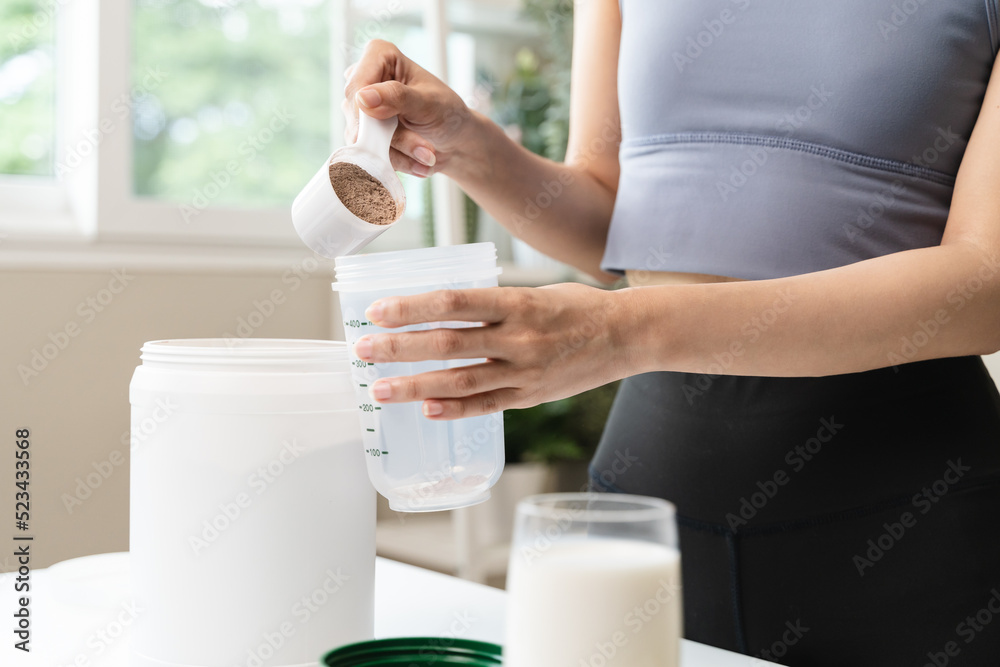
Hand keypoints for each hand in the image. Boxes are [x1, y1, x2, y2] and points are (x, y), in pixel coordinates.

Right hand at [343, 40, 479, 177]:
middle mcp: (363, 78)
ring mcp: (359, 107)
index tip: (389, 133)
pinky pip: (369, 153)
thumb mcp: (428, 103)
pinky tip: (419, 162)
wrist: (454, 140)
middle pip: (357, 115)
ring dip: (398, 154)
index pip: (357, 86)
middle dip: (392, 139)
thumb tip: (362, 98)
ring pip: (363, 139)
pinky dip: (396, 161)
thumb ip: (397, 97)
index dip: (366, 114)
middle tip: (426, 152)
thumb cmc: (447, 112)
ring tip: (428, 156)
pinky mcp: (362, 132)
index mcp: (379, 55)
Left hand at [352, 284, 641, 418]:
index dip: (411, 308)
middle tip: (363, 349)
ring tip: (379, 389)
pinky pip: (486, 406)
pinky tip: (424, 409)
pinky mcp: (531, 397)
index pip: (453, 303)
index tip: (377, 310)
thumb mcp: (535, 292)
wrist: (628, 336)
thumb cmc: (578, 307)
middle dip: (399, 347)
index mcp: (517, 304)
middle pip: (448, 343)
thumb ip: (492, 304)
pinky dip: (453, 409)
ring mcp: (525, 372)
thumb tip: (442, 310)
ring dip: (414, 385)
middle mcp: (519, 339)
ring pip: (459, 381)